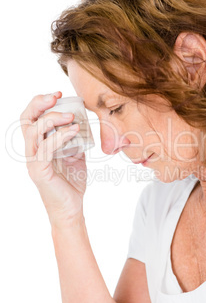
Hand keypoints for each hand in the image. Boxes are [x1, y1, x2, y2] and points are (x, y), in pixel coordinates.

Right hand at [20, 91, 87, 227]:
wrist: (72, 208)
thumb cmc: (72, 182)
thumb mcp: (75, 154)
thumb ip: (74, 139)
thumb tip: (82, 121)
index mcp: (38, 145)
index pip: (31, 118)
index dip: (40, 103)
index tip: (59, 94)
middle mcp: (31, 151)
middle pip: (26, 120)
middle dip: (40, 104)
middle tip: (57, 96)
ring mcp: (33, 161)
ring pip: (33, 132)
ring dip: (52, 119)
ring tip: (71, 116)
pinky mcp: (39, 171)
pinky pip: (46, 148)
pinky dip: (60, 136)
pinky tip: (75, 130)